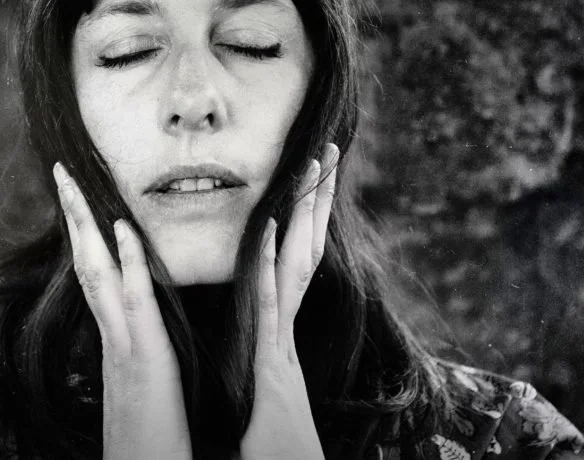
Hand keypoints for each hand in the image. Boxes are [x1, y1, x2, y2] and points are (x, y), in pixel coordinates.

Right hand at [54, 163, 192, 459]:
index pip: (94, 276)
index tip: (77, 198)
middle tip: (60, 170)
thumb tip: (131, 339)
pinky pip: (134, 303)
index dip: (85, 235)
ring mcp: (124, 346)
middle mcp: (112, 338)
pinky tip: (122, 229)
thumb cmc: (150, 444)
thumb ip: (134, 360)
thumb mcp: (139, 391)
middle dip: (73, 215)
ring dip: (86, 225)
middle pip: (85, 263)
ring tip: (72, 182)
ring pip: (98, 274)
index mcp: (115, 342)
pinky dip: (128, 263)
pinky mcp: (145, 359)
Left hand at [239, 144, 338, 459]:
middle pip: (303, 254)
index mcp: (280, 337)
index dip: (303, 221)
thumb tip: (259, 343)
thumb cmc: (268, 449)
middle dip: (315, 203)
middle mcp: (286, 334)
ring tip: (308, 170)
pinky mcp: (271, 364)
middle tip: (325, 154)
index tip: (309, 180)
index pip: (294, 265)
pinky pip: (269, 305)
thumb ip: (263, 360)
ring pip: (293, 268)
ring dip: (301, 218)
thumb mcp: (261, 391)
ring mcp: (282, 346)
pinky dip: (269, 265)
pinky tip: (270, 228)